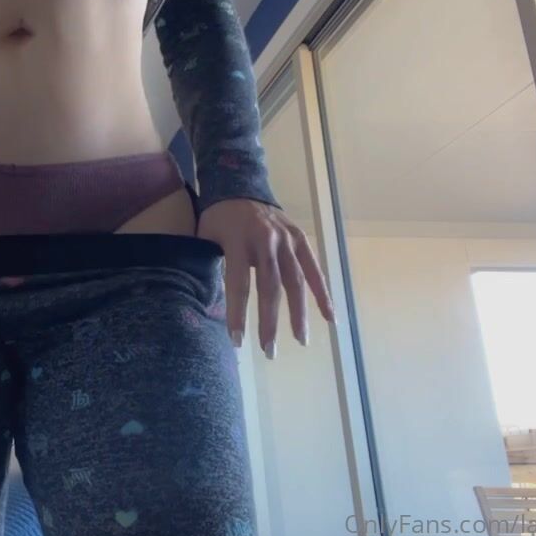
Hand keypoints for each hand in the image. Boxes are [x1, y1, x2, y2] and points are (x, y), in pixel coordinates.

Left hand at [196, 199, 333, 358]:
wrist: (240, 184)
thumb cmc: (218, 217)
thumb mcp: (205, 236)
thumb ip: (210, 264)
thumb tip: (208, 303)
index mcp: (238, 241)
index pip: (238, 284)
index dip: (238, 314)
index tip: (237, 341)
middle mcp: (265, 241)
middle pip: (270, 287)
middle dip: (270, 322)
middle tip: (270, 351)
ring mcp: (286, 239)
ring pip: (295, 281)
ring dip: (299, 313)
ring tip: (300, 340)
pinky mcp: (299, 238)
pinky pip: (313, 269)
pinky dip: (322, 292)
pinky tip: (330, 316)